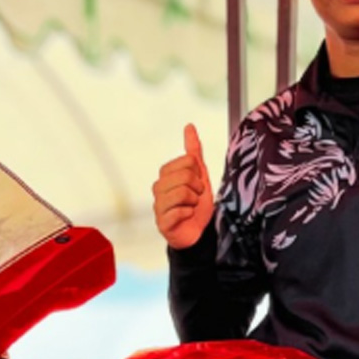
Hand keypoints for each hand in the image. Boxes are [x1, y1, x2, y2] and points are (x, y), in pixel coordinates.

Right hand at [152, 124, 213, 248]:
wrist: (200, 231)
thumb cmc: (197, 204)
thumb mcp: (200, 174)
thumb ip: (193, 151)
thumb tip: (189, 127)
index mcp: (165, 175)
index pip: (186, 161)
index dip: (198, 173)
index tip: (197, 184)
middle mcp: (158, 188)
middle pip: (184, 176)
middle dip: (197, 188)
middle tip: (196, 197)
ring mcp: (158, 206)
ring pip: (182, 193)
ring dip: (194, 202)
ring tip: (191, 207)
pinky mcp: (162, 223)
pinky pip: (179, 212)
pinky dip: (189, 214)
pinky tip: (187, 217)